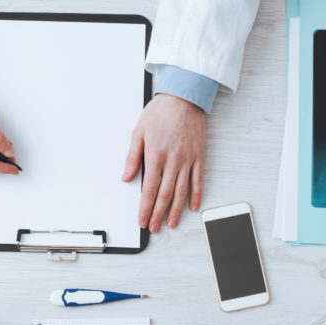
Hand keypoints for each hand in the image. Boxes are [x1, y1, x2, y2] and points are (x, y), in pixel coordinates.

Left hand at [122, 94, 206, 232]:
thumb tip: (126, 177)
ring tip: (171, 223)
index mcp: (155, 156)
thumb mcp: (138, 132)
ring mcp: (187, 160)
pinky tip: (193, 207)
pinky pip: (198, 180)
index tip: (142, 220)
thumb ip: (132, 157)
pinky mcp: (199, 156)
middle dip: (158, 214)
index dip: (145, 207)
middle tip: (153, 227)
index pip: (149, 189)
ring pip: (182, 191)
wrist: (184, 97)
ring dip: (176, 210)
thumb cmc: (161, 112)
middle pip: (165, 195)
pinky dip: (196, 195)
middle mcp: (173, 161)